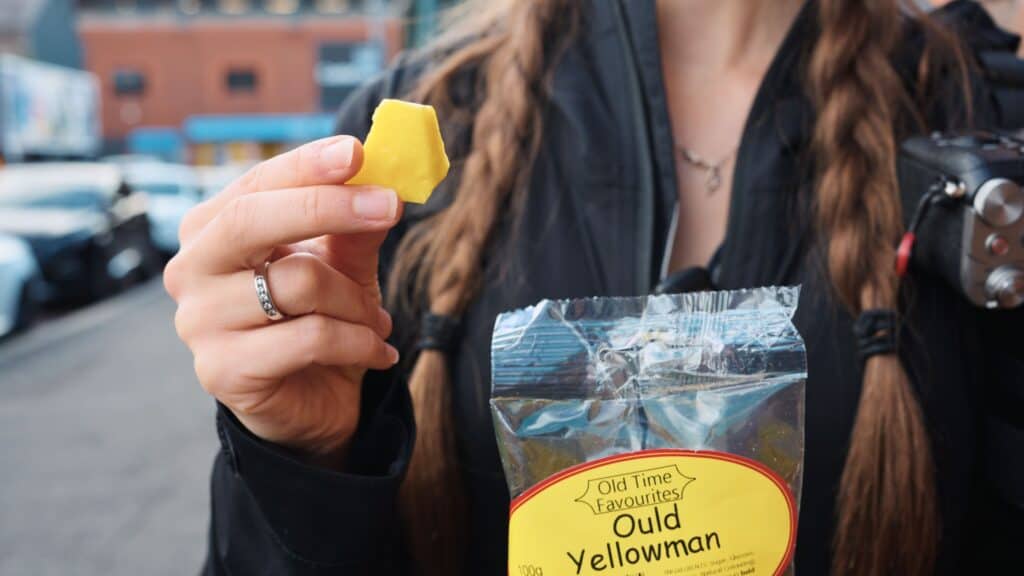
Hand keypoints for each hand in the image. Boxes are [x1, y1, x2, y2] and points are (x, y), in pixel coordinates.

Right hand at [164, 135, 401, 461]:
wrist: (314, 403)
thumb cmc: (321, 321)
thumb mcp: (344, 267)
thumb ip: (353, 227)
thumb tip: (380, 180)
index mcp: (211, 231)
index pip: (255, 184)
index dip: (307, 166)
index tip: (357, 151)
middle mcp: (192, 270)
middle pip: (251, 220)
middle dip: (329, 206)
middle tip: (390, 206)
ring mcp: (199, 322)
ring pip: (295, 283)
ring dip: (356, 300)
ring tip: (376, 320)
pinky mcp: (223, 370)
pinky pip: (310, 337)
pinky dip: (359, 341)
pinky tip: (379, 351)